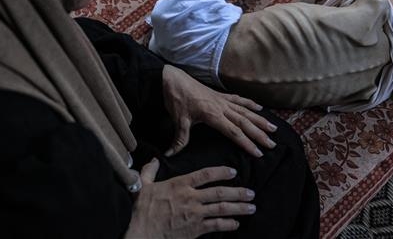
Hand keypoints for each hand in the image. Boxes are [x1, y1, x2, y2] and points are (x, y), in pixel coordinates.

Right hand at [124, 159, 255, 238]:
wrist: (141, 232)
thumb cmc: (141, 210)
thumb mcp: (143, 186)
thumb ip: (150, 171)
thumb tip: (154, 160)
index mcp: (180, 184)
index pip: (205, 174)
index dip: (221, 172)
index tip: (233, 172)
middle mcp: (191, 197)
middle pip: (220, 192)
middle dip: (238, 192)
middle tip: (251, 193)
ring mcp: (194, 214)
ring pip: (222, 208)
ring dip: (239, 208)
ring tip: (251, 207)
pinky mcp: (195, 229)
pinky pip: (216, 226)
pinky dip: (228, 224)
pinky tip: (236, 224)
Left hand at [161, 65, 276, 156]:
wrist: (173, 78)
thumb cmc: (176, 98)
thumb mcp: (178, 119)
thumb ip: (179, 138)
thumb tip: (171, 154)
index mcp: (213, 115)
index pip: (234, 132)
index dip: (247, 143)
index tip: (258, 153)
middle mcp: (221, 107)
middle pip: (245, 122)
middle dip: (259, 134)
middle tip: (272, 144)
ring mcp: (222, 100)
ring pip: (246, 111)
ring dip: (260, 120)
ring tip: (273, 128)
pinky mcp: (220, 95)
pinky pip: (239, 99)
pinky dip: (250, 104)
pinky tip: (259, 108)